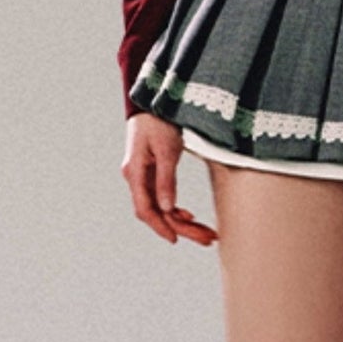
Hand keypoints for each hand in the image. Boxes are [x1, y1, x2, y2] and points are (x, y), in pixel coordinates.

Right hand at [122, 112, 217, 244]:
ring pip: (162, 208)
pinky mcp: (152, 174)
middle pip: (157, 212)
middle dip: (182, 228)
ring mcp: (144, 177)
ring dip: (183, 222)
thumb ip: (167, 179)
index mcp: (135, 172)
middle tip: (208, 239)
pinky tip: (191, 218)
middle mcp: (136, 178)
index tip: (176, 239)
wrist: (154, 102)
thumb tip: (168, 208)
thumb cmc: (159, 121)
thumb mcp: (167, 150)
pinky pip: (163, 198)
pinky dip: (177, 210)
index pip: (145, 208)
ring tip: (207, 234)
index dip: (160, 226)